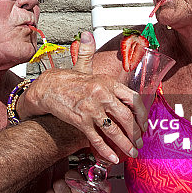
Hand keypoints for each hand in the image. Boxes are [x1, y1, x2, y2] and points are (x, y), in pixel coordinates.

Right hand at [19, 31, 146, 163]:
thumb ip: (89, 52)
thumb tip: (87, 34)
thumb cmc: (67, 80)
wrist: (46, 89)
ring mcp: (91, 109)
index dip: (142, 114)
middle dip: (135, 133)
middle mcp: (101, 94)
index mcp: (106, 82)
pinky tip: (113, 158)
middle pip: (126, 117)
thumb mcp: (82, 66)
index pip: (133, 98)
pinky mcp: (80, 121)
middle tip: (139, 142)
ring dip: (125, 145)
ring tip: (131, 152)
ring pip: (114, 131)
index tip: (145, 124)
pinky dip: (106, 151)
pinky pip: (96, 139)